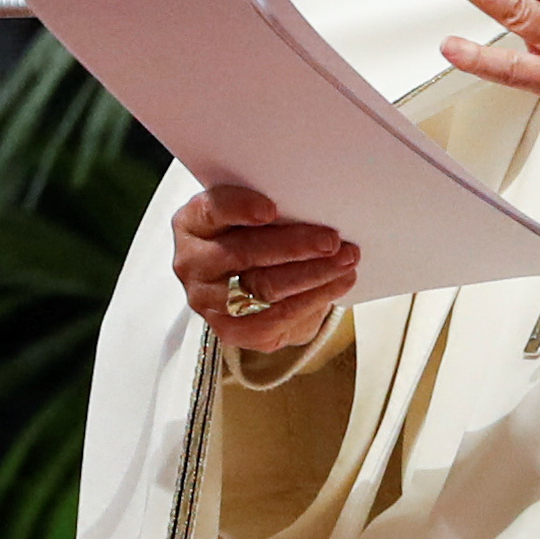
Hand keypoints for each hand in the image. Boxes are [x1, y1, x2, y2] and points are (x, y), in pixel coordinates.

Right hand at [173, 186, 356, 352]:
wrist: (244, 283)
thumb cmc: (252, 236)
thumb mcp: (252, 217)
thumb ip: (271, 212)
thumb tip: (316, 210)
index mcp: (193, 224)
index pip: (211, 211)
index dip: (239, 208)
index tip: (271, 209)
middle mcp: (193, 263)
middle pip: (244, 254)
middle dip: (295, 246)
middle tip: (332, 241)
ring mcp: (208, 301)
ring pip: (264, 289)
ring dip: (313, 275)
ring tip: (346, 261)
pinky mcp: (230, 330)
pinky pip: (275, 320)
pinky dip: (312, 301)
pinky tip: (337, 285)